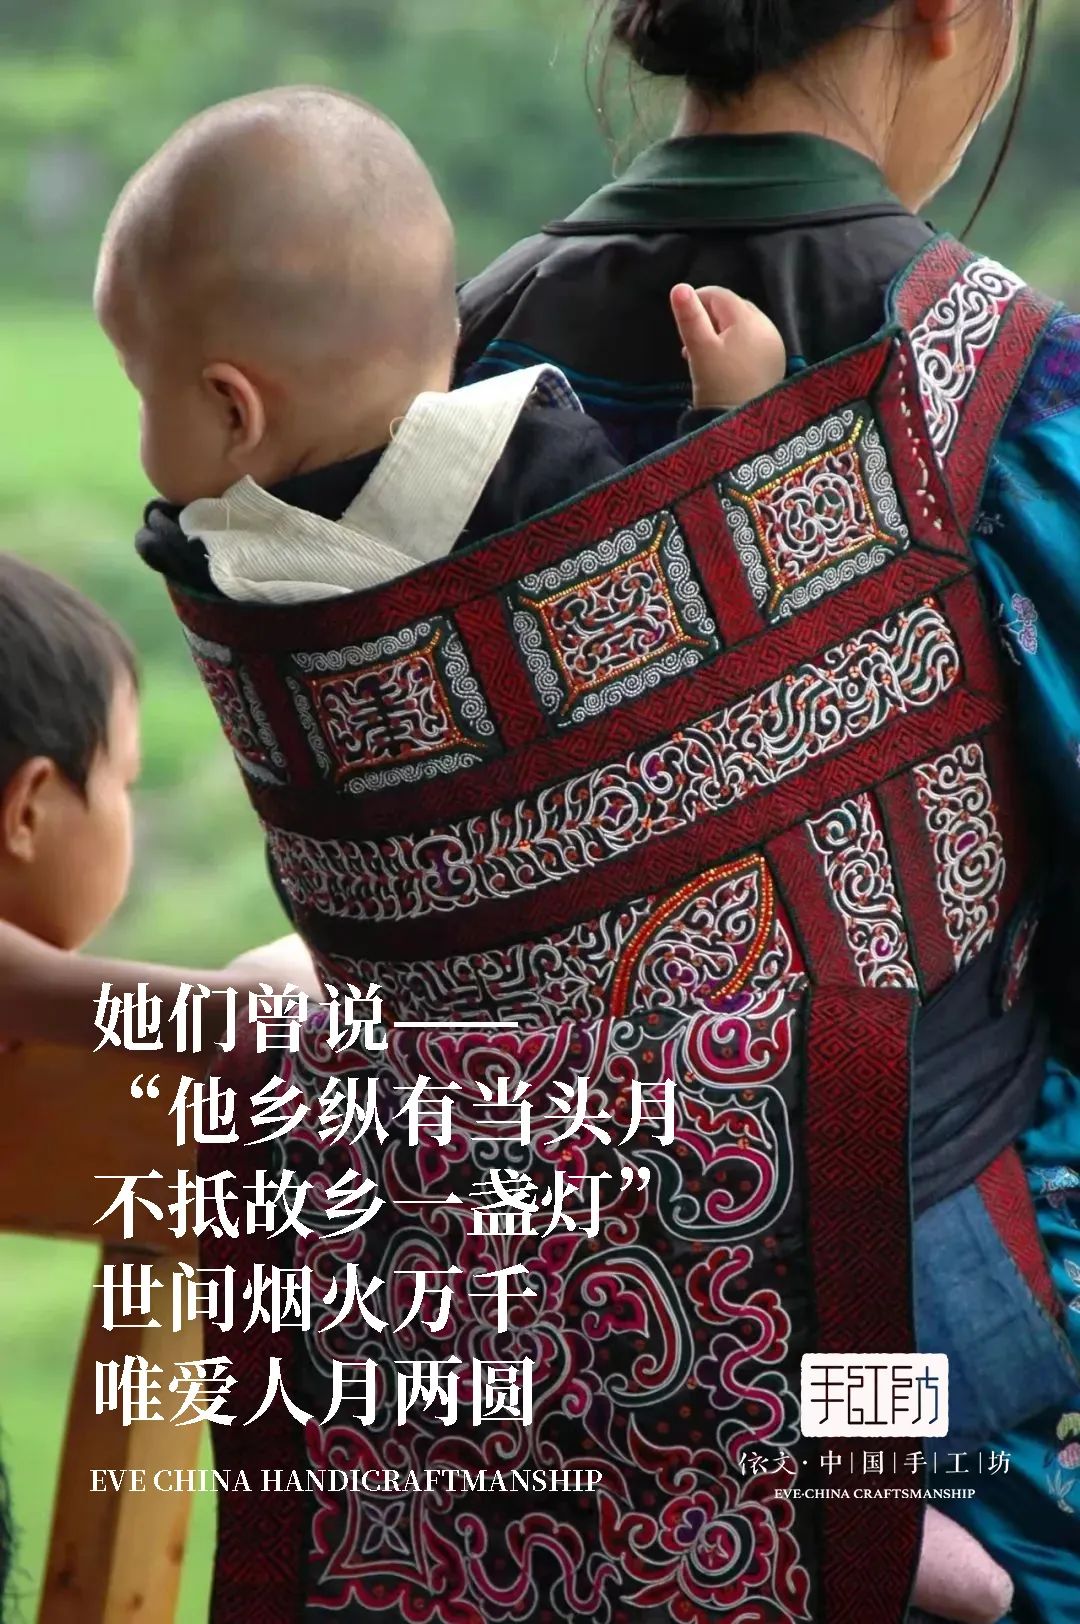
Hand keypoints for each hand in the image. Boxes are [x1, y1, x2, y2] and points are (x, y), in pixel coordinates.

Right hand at [671, 284, 786, 411]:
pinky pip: (752, 342)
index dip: (697, 300)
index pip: (720, 295)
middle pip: (733, 309)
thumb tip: (679, 287)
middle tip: (691, 340)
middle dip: (710, 318)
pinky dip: (735, 345)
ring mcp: (774, 345)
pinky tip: (723, 364)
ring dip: (721, 332)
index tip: (681, 319)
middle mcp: (766, 326)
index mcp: (748, 319)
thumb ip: (690, 317)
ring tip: (702, 354)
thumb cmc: (718, 385)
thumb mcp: (699, 349)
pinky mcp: (775, 362)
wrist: (742, 426)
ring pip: (742, 326)